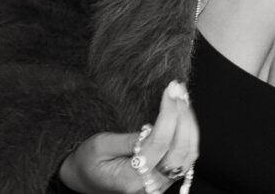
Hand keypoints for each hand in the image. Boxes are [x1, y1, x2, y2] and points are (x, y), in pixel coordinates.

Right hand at [59, 81, 199, 192]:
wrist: (85, 179)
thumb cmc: (88, 161)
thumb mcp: (99, 145)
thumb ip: (127, 140)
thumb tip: (154, 127)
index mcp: (129, 178)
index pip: (159, 143)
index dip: (169, 114)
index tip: (169, 91)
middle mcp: (149, 185)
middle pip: (180, 149)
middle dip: (183, 116)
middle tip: (178, 90)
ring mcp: (160, 184)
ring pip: (188, 155)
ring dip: (190, 124)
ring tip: (183, 98)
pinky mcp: (166, 179)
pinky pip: (186, 158)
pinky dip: (190, 135)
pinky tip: (185, 115)